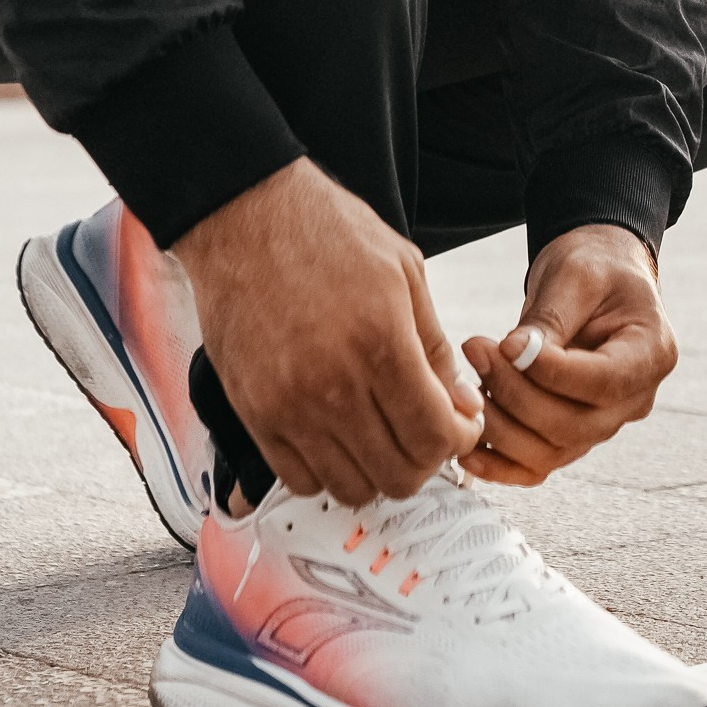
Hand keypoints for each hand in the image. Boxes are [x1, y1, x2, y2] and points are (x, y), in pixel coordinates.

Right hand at [174, 159, 482, 506]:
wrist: (246, 217)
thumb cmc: (328, 233)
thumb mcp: (404, 271)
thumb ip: (435, 347)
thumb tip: (460, 406)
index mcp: (381, 343)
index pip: (434, 435)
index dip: (460, 439)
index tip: (460, 425)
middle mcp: (335, 386)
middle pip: (398, 474)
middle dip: (425, 461)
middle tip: (426, 433)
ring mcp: (289, 407)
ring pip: (351, 489)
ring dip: (378, 472)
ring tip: (383, 436)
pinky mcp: (254, 414)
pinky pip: (300, 480)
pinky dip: (328, 472)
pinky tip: (340, 438)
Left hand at [459, 222, 676, 487]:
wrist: (598, 275)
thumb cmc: (595, 266)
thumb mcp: (577, 274)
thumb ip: (550, 318)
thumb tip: (512, 353)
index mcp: (652, 354)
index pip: (602, 381)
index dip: (550, 372)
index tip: (504, 344)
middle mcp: (634, 400)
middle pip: (573, 425)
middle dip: (516, 395)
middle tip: (476, 353)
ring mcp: (604, 424)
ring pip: (551, 451)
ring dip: (501, 426)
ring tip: (469, 381)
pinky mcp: (572, 436)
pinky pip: (537, 465)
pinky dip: (501, 463)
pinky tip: (468, 448)